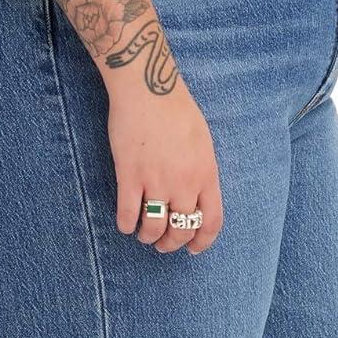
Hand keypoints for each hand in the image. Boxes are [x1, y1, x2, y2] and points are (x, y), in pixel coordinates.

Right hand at [107, 76, 222, 254]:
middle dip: (171, 244)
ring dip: (148, 237)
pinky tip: (125, 223)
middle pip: (182, 230)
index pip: (211, 222)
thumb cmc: (177, 110)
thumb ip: (201, 172)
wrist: (148, 88)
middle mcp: (184, 183)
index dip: (201, 242)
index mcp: (206, 175)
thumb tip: (196, 197)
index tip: (192, 249)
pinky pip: (128, 215)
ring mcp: (157, 181)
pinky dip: (126, 225)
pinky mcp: (130, 176)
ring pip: (154, 228)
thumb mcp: (203, 143)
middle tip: (161, 244)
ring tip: (144, 234)